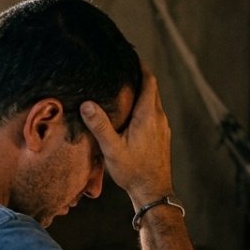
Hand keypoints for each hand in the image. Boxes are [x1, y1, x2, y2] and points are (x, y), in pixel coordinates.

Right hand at [79, 64, 172, 204]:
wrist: (153, 192)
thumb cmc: (133, 171)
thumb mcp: (112, 149)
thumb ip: (100, 126)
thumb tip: (87, 104)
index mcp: (148, 116)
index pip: (149, 82)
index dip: (141, 67)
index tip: (131, 56)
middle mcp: (159, 118)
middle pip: (152, 89)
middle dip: (140, 77)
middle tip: (125, 69)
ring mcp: (163, 128)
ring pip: (154, 102)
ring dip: (143, 93)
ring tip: (126, 89)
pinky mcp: (162, 137)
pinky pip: (154, 114)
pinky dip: (145, 107)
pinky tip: (132, 114)